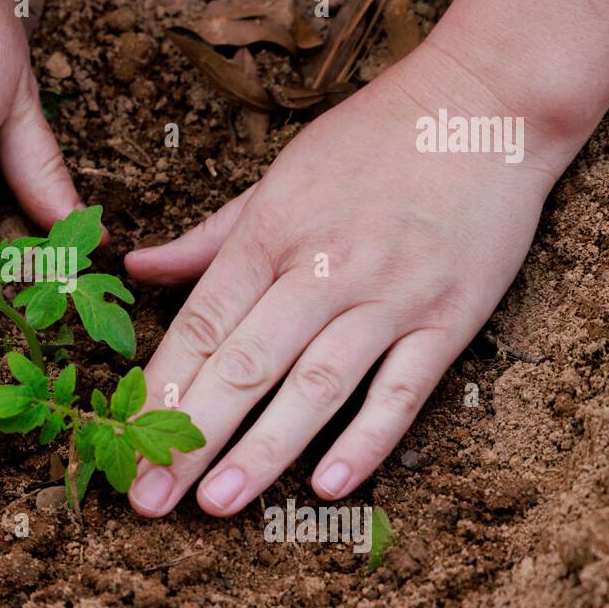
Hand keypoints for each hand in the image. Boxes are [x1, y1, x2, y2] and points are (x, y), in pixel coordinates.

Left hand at [123, 42, 578, 516]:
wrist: (485, 105)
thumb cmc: (370, 141)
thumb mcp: (276, 178)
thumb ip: (208, 237)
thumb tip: (134, 266)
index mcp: (272, 233)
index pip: (202, 325)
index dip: (160, 389)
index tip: (123, 442)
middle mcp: (324, 268)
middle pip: (246, 365)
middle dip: (190, 437)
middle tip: (149, 498)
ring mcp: (389, 296)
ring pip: (316, 385)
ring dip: (263, 449)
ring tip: (216, 502)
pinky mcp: (449, 318)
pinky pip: (402, 390)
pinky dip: (366, 440)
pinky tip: (327, 487)